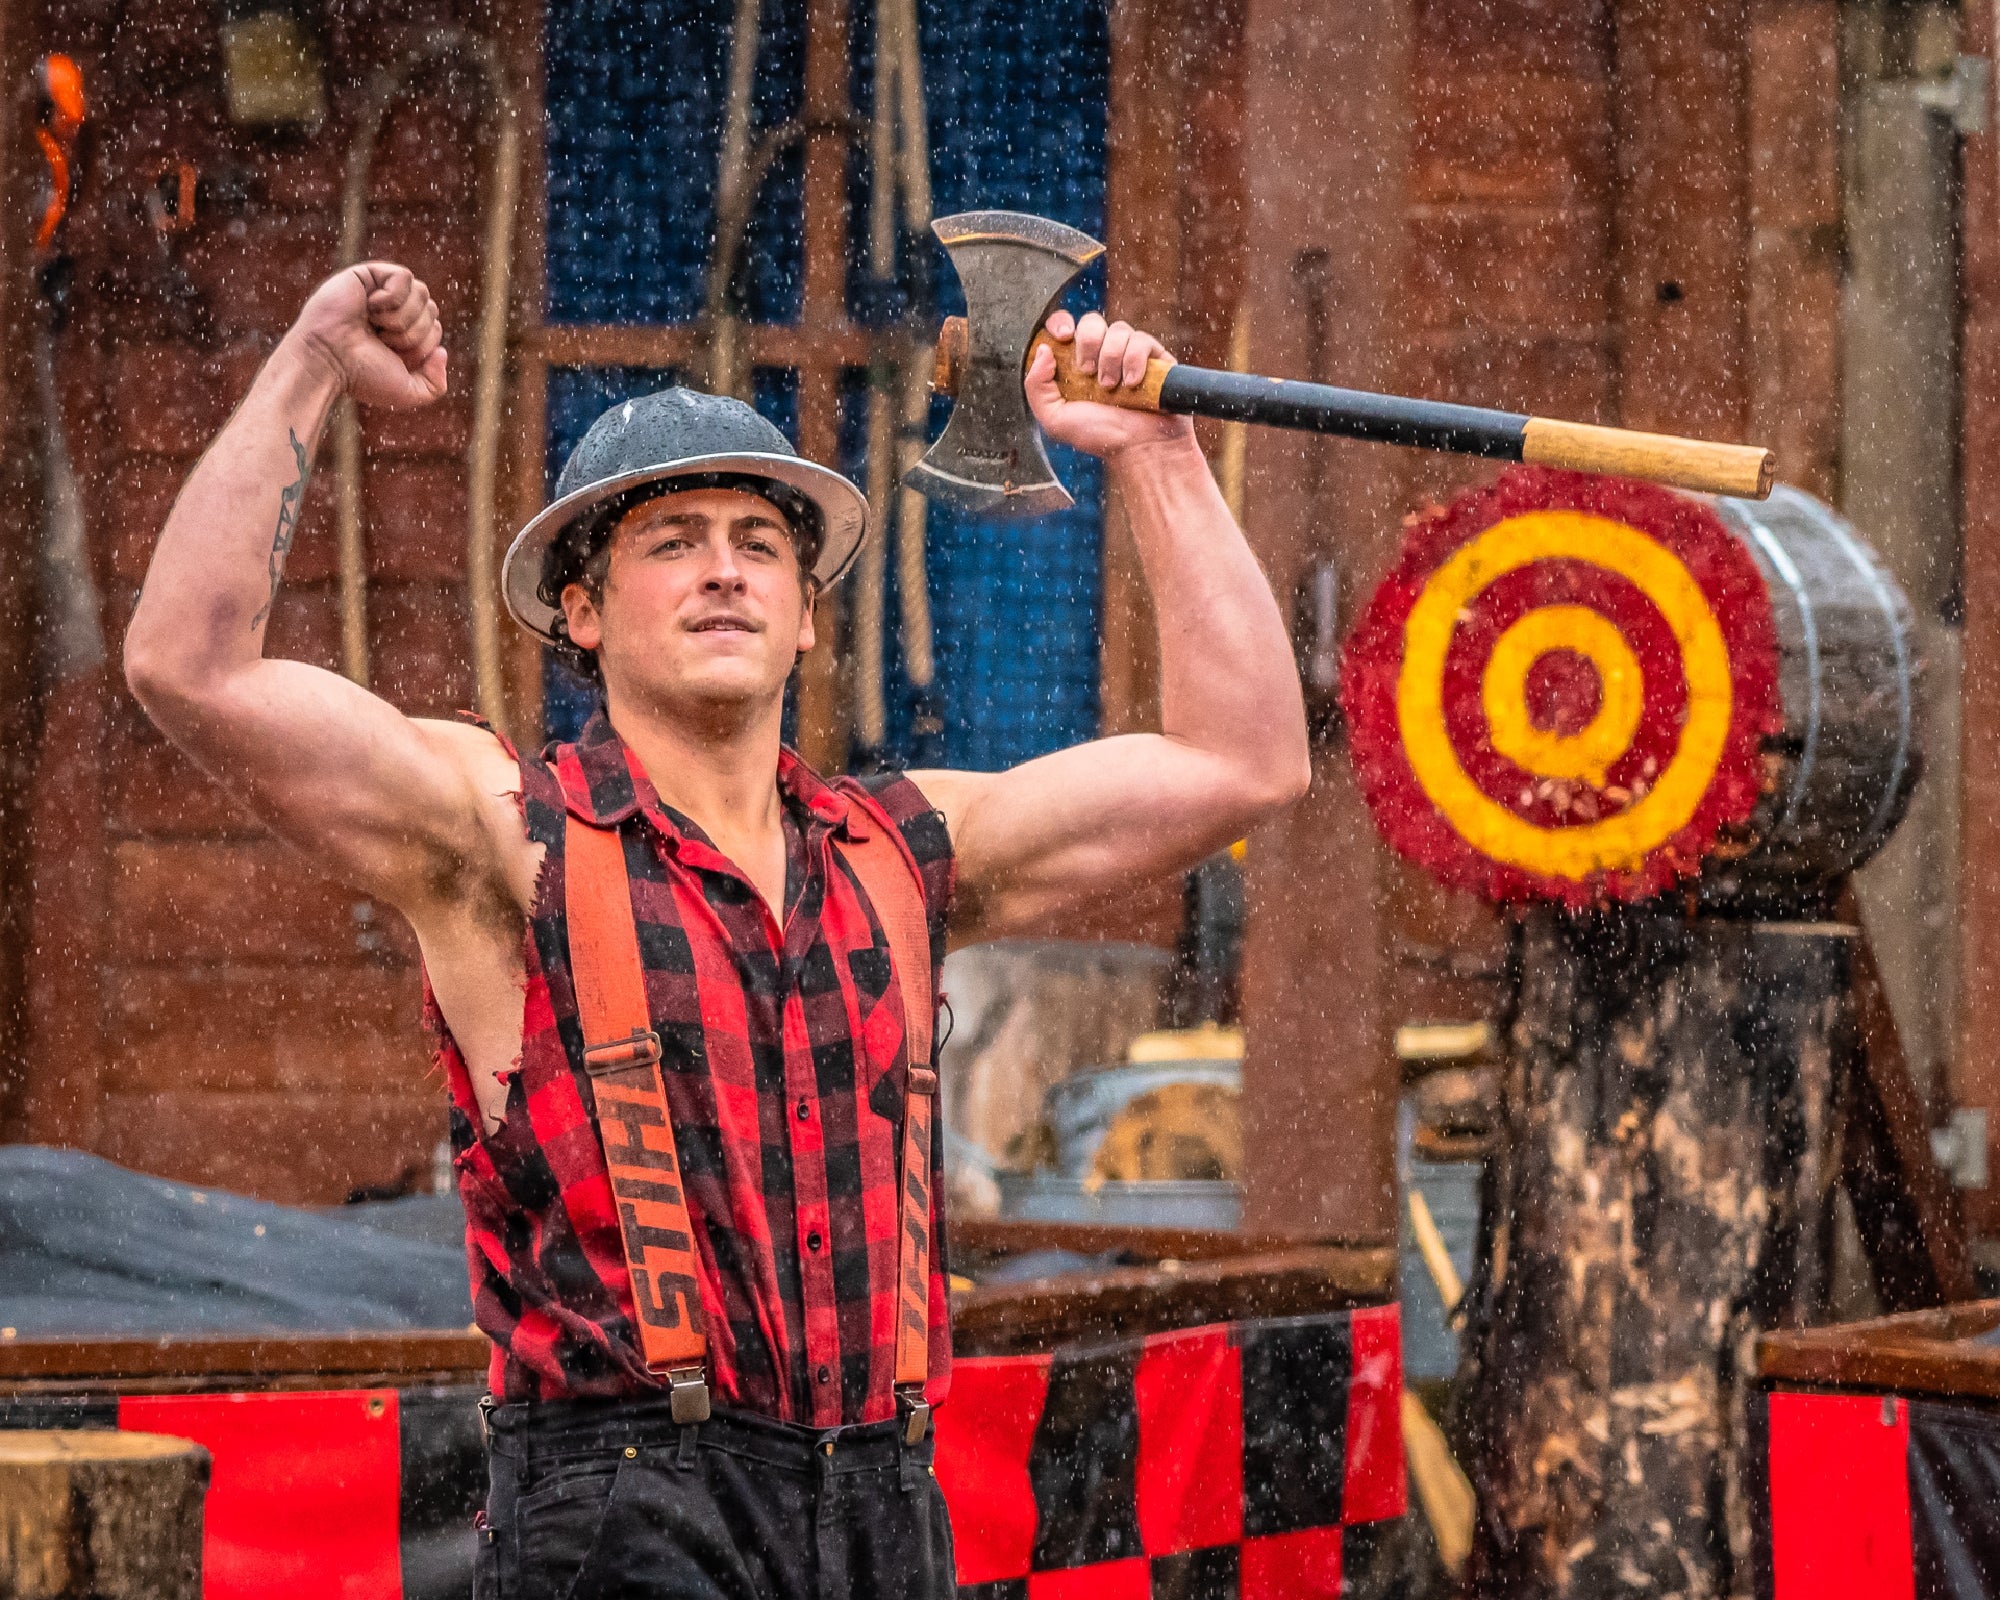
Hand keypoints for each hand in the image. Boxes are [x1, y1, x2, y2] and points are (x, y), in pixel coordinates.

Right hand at [285, 263, 447, 408]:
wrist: (328, 360)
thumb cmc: (361, 376)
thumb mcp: (408, 393)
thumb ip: (435, 385)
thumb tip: (442, 352)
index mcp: (403, 334)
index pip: (436, 329)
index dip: (421, 346)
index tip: (393, 355)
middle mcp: (393, 311)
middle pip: (432, 310)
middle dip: (413, 333)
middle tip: (382, 341)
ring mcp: (380, 291)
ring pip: (422, 292)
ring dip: (401, 318)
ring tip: (374, 326)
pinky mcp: (368, 274)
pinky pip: (404, 276)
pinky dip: (392, 297)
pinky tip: (369, 307)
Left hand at [1025, 310, 1193, 460]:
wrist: (1140, 447)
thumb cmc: (1100, 437)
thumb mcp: (1055, 419)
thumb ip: (1036, 386)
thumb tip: (1043, 349)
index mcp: (1073, 365)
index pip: (1063, 326)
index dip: (1061, 323)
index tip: (1065, 337)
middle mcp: (1100, 355)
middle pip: (1091, 321)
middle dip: (1089, 342)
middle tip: (1089, 372)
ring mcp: (1128, 354)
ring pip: (1118, 329)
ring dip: (1112, 358)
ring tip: (1113, 387)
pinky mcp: (1153, 356)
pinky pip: (1142, 339)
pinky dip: (1135, 360)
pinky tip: (1133, 382)